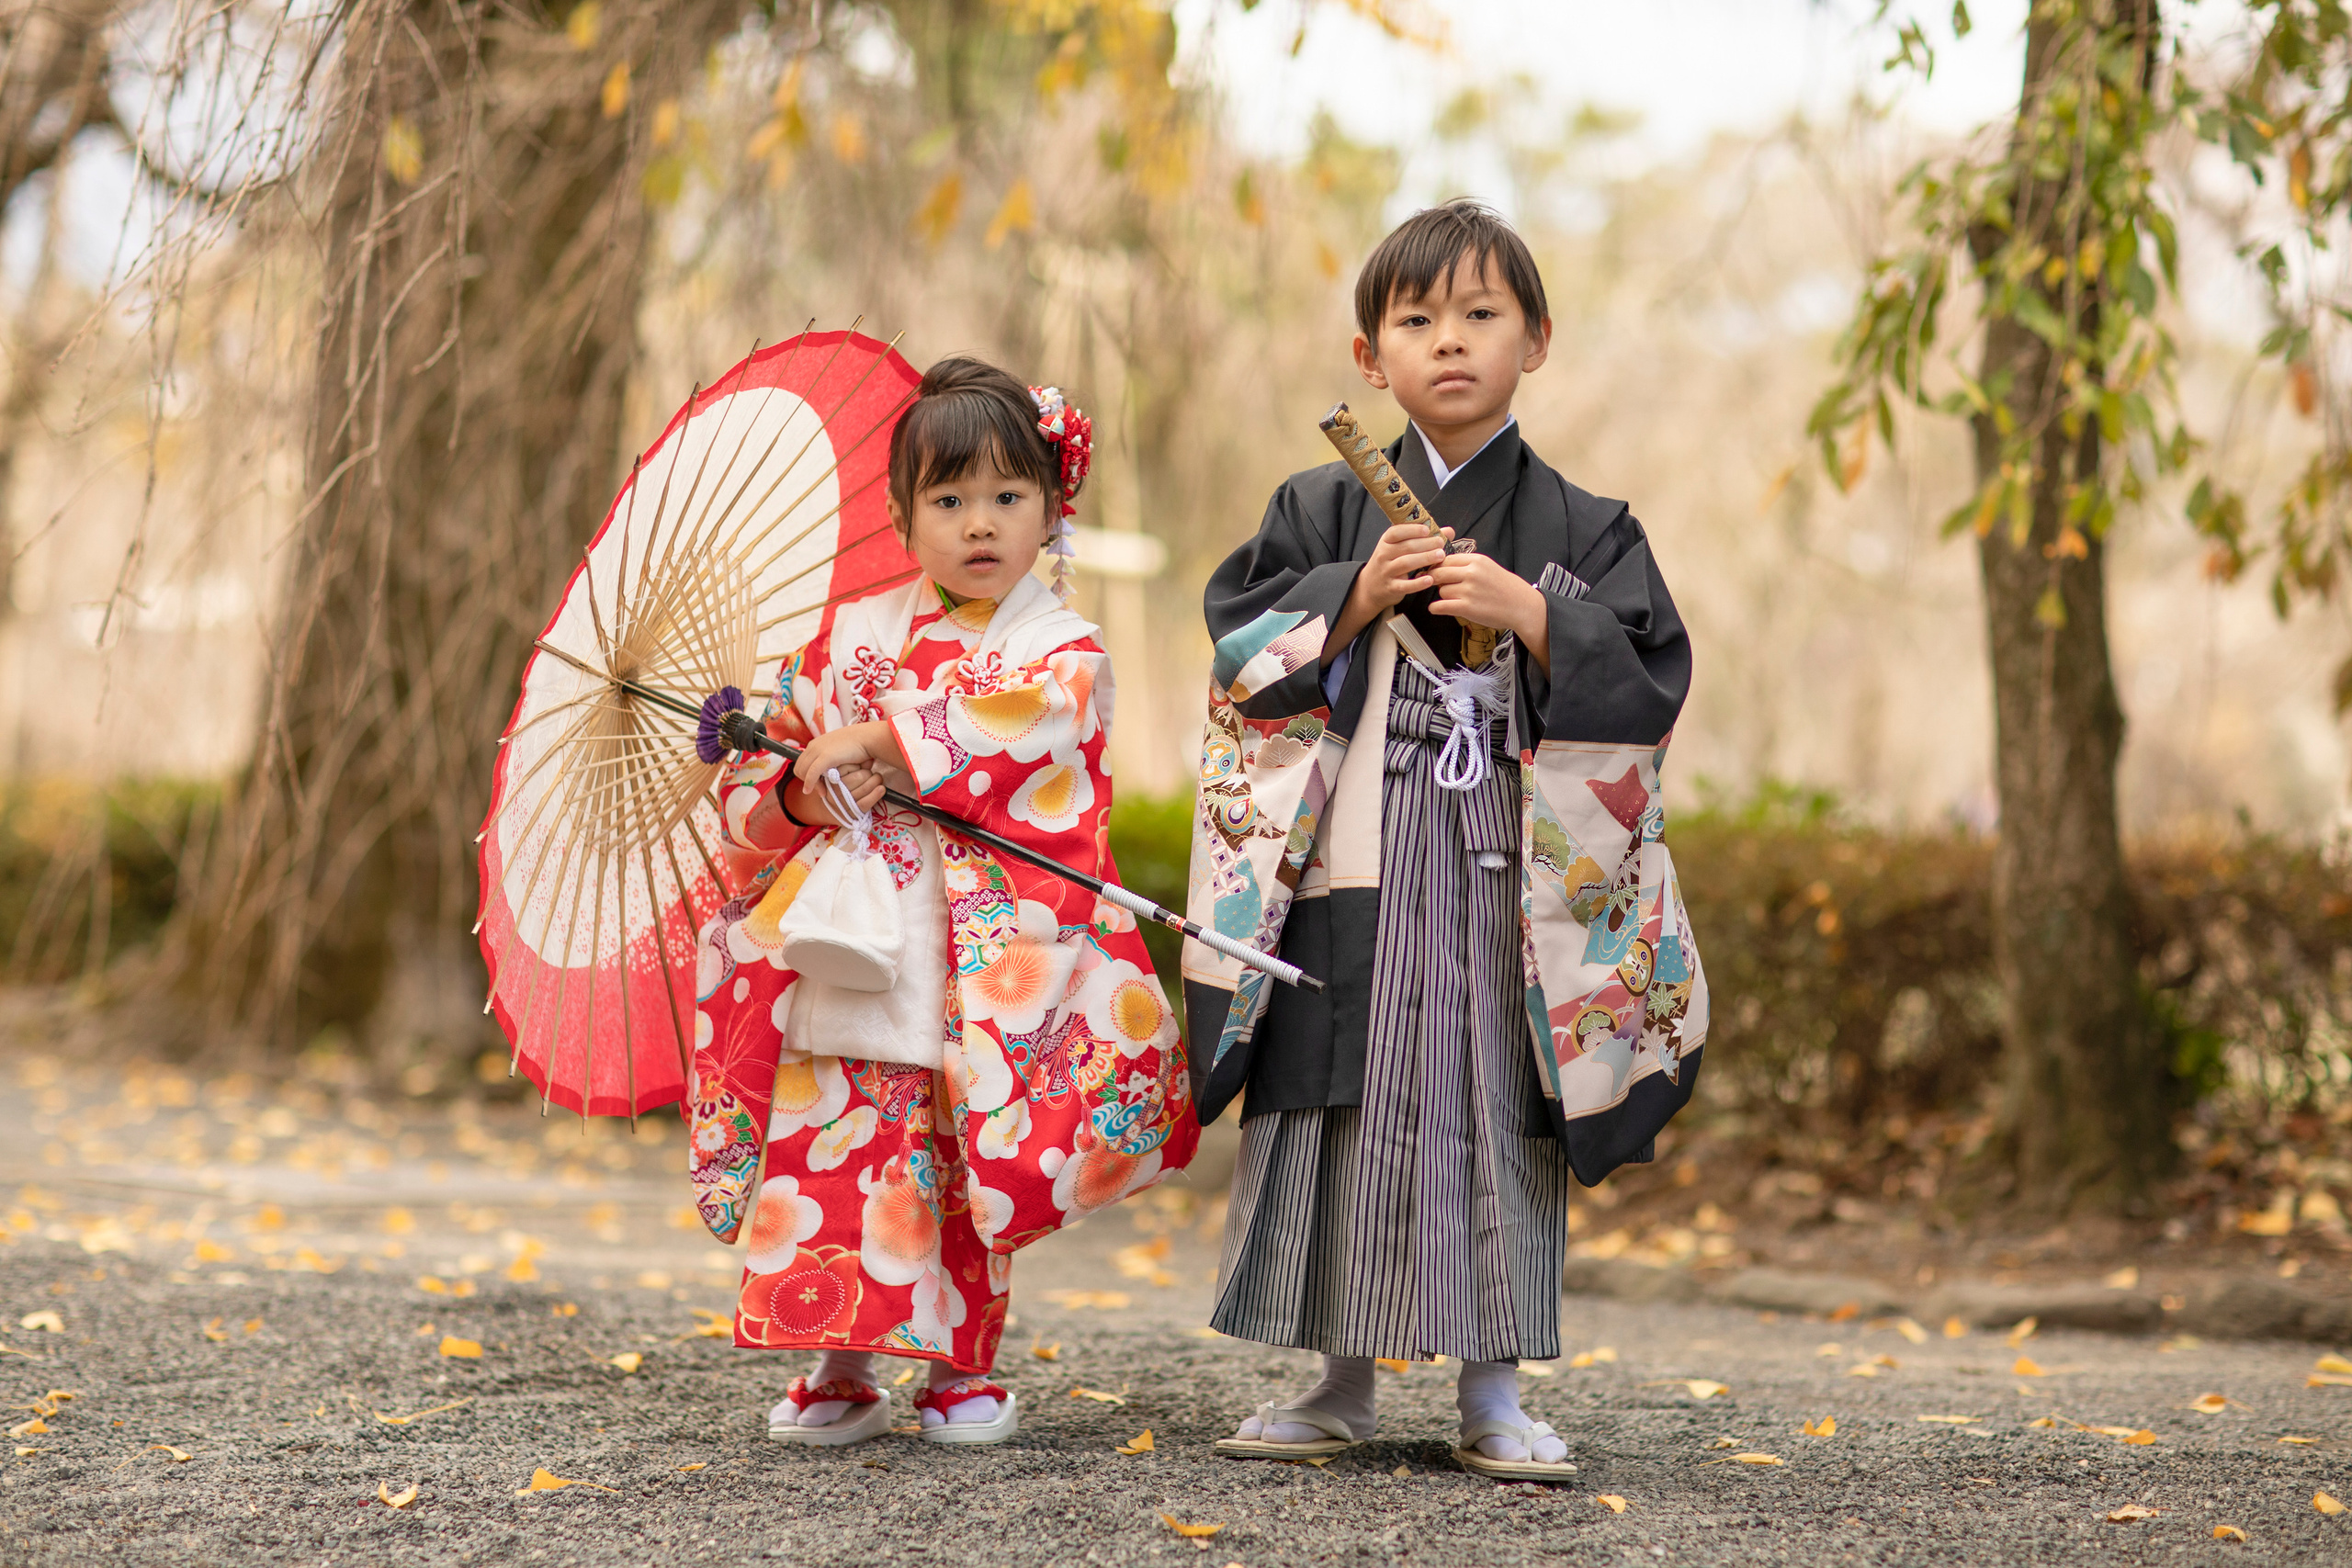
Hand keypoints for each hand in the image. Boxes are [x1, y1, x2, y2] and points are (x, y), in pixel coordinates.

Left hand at [789, 722, 893, 820]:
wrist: (867, 738)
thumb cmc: (858, 746)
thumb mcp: (839, 751)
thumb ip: (831, 759)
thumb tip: (830, 770)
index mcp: (816, 744)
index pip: (802, 763)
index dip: (807, 776)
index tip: (820, 784)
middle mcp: (814, 746)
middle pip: (799, 768)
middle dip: (807, 781)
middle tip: (822, 790)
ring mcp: (818, 750)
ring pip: (803, 772)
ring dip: (810, 784)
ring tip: (823, 791)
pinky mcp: (825, 757)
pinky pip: (811, 774)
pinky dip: (809, 783)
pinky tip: (809, 791)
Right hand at [1354, 522, 1453, 614]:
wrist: (1371, 586)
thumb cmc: (1391, 562)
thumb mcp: (1400, 547)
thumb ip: (1423, 538)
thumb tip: (1449, 531)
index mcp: (1386, 541)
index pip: (1396, 532)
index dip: (1412, 529)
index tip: (1427, 530)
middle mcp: (1384, 555)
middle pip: (1405, 547)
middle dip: (1425, 544)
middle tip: (1441, 543)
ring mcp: (1386, 572)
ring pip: (1406, 563)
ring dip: (1424, 559)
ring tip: (1440, 556)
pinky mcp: (1391, 588)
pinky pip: (1404, 585)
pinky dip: (1417, 583)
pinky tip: (1429, 579)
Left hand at [1428, 550, 1548, 652]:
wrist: (1522, 606)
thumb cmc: (1505, 588)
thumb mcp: (1488, 567)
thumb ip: (1467, 564)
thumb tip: (1443, 565)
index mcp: (1476, 560)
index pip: (1446, 559)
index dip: (1439, 567)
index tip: (1439, 573)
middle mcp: (1472, 573)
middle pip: (1439, 573)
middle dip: (1436, 581)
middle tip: (1439, 586)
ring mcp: (1469, 590)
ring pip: (1441, 591)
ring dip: (1444, 596)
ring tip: (1455, 599)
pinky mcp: (1467, 607)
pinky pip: (1440, 606)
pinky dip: (1435, 608)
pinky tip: (1436, 608)